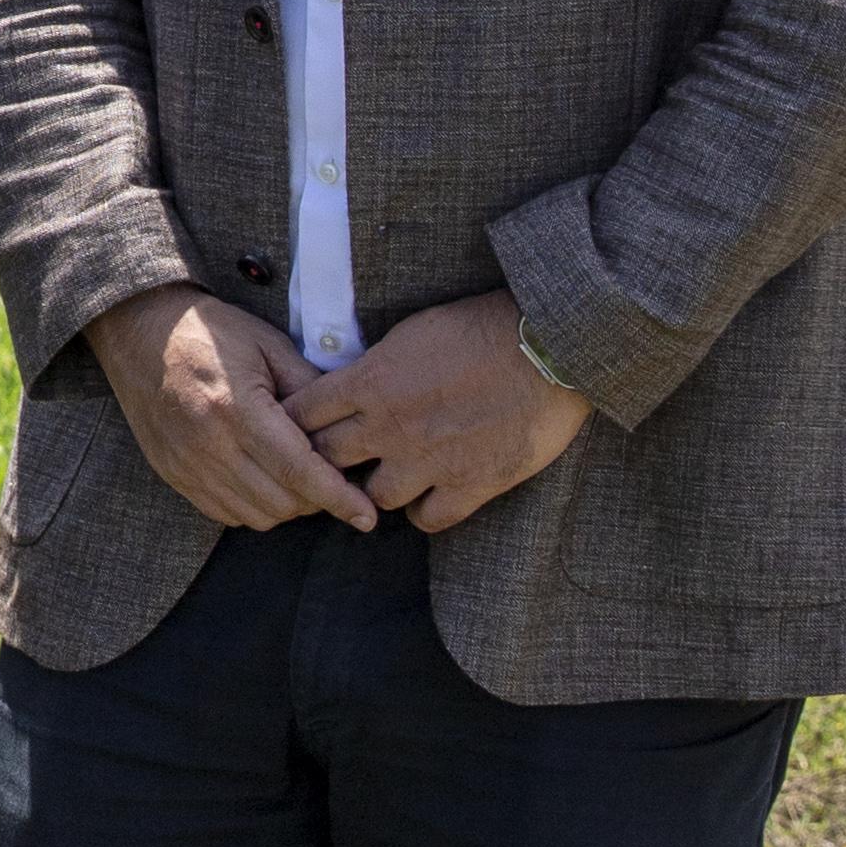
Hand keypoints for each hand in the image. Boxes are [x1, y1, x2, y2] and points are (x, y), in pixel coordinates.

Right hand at [90, 285, 381, 535]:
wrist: (139, 331)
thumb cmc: (210, 331)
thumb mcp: (268, 345)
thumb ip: (310, 388)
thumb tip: (349, 425)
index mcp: (235, 408)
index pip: (298, 471)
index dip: (338, 498)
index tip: (367, 515)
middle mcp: (208, 445)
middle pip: (282, 502)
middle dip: (317, 499)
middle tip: (331, 475)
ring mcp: (187, 465)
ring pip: (257, 516)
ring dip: (287, 505)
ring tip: (297, 475)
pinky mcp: (173, 475)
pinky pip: (227, 514)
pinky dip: (254, 506)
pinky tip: (262, 477)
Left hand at [293, 292, 592, 534]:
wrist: (549, 347)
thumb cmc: (484, 326)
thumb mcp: (413, 331)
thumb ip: (377, 366)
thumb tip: (353, 383)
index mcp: (372, 382)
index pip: (303, 414)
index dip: (296, 423)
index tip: (298, 427)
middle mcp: (390, 427)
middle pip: (327, 459)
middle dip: (327, 458)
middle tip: (339, 457)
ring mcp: (428, 462)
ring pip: (373, 497)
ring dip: (377, 488)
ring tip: (392, 475)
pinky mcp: (470, 486)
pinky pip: (427, 519)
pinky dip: (425, 510)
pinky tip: (432, 494)